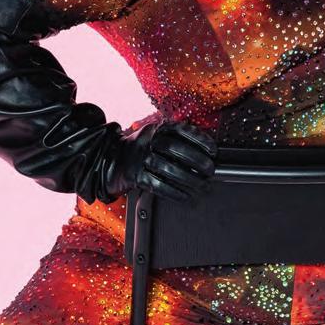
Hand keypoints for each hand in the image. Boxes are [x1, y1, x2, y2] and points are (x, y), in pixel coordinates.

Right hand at [101, 120, 216, 201]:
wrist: (111, 158)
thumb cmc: (141, 148)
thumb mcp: (155, 135)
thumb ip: (175, 138)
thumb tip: (204, 152)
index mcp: (156, 129)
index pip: (181, 130)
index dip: (199, 139)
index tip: (213, 150)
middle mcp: (147, 140)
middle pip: (174, 148)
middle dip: (196, 159)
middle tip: (210, 170)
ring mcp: (139, 158)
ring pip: (167, 168)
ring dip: (189, 179)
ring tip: (203, 186)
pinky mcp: (135, 176)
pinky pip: (158, 185)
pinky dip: (174, 192)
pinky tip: (186, 196)